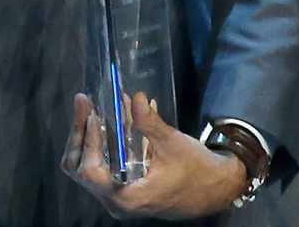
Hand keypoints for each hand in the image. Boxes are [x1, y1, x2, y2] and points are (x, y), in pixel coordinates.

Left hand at [60, 93, 247, 220]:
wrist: (218, 188)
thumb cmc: (198, 171)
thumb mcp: (172, 144)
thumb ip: (149, 123)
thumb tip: (134, 97)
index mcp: (127, 197)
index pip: (90, 172)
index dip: (88, 142)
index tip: (92, 114)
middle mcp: (118, 200)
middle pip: (80, 167)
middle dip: (80, 133)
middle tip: (84, 102)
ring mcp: (119, 195)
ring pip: (88, 165)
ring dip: (90, 134)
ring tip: (93, 105)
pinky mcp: (124, 187)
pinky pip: (103, 163)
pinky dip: (103, 141)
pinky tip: (111, 116)